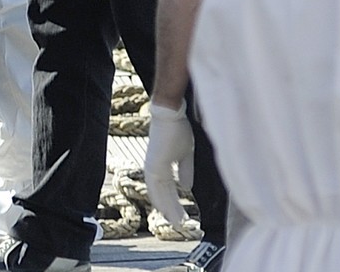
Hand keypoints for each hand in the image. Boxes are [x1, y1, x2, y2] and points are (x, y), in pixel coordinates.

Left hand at [144, 100, 196, 227]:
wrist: (171, 114)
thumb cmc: (178, 130)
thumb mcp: (185, 154)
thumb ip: (185, 171)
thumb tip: (187, 188)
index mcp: (159, 167)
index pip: (165, 190)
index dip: (172, 203)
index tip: (179, 216)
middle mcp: (153, 170)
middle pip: (161, 196)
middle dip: (170, 211)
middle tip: (178, 224)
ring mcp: (152, 168)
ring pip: (159, 195)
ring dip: (168, 209)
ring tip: (177, 223)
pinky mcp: (154, 166)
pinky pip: (159, 188)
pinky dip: (165, 201)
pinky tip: (171, 210)